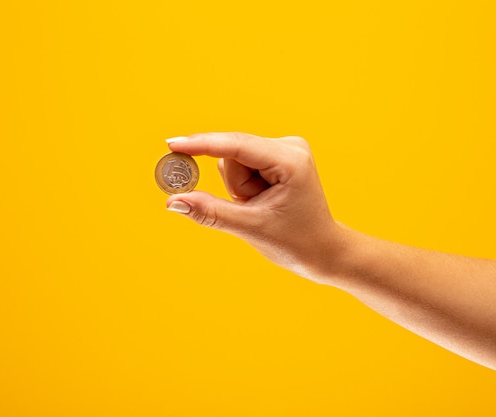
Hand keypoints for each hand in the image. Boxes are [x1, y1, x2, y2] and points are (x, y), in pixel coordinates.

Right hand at [165, 132, 343, 279]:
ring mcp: (285, 149)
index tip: (171, 144)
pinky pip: (242, 165)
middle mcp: (289, 146)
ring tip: (262, 208)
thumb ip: (210, 212)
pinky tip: (262, 201)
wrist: (323, 250)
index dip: (202, 145)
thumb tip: (173, 202)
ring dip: (239, 188)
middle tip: (250, 209)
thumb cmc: (295, 242)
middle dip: (234, 186)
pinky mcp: (278, 157)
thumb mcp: (250, 228)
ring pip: (234, 160)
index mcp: (290, 160)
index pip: (236, 145)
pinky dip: (244, 186)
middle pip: (233, 154)